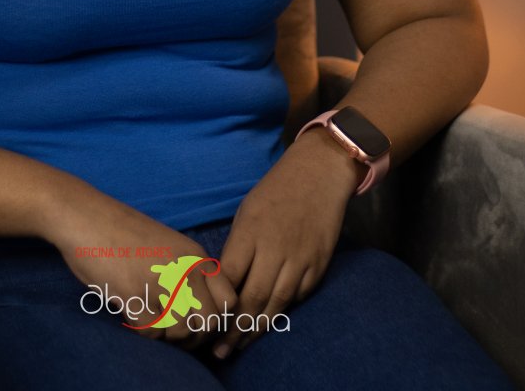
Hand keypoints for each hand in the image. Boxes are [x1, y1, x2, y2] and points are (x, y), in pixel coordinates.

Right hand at [51, 180, 239, 354]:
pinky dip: (145, 332)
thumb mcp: (170, 248)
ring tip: (154, 321)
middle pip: (209, 322)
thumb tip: (203, 314)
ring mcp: (160, 283)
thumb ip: (190, 274)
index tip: (200, 321)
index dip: (218, 318)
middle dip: (195, 335)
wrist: (89, 218)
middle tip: (176, 330)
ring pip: (181, 332)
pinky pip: (152, 333)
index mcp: (195, 257)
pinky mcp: (134, 296)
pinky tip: (135, 314)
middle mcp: (184, 270)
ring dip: (168, 336)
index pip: (229, 301)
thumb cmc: (126, 235)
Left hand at [210, 129, 361, 360]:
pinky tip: (269, 322)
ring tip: (241, 344)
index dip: (218, 304)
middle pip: (252, 298)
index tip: (205, 320)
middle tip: (221, 349)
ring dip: (257, 328)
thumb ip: (238, 247)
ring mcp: (299, 259)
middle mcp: (274, 249)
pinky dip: (282, 311)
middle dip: (234, 328)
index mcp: (250, 232)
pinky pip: (297, 297)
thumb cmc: (275, 191)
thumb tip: (225, 282)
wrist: (318, 174)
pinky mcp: (318, 266)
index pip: (230, 278)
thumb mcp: (247, 212)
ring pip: (276, 304)